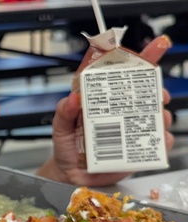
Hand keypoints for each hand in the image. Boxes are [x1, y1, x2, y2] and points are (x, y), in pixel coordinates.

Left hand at [37, 35, 173, 185]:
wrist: (70, 176)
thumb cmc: (65, 146)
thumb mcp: (59, 126)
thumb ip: (63, 112)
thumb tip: (72, 99)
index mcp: (103, 99)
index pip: (124, 73)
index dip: (144, 57)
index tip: (158, 46)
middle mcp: (121, 112)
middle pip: (147, 94)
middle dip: (158, 90)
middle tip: (158, 94)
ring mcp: (131, 130)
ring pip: (157, 117)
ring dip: (161, 116)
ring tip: (157, 119)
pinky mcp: (137, 151)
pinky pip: (157, 144)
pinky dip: (162, 141)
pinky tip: (156, 141)